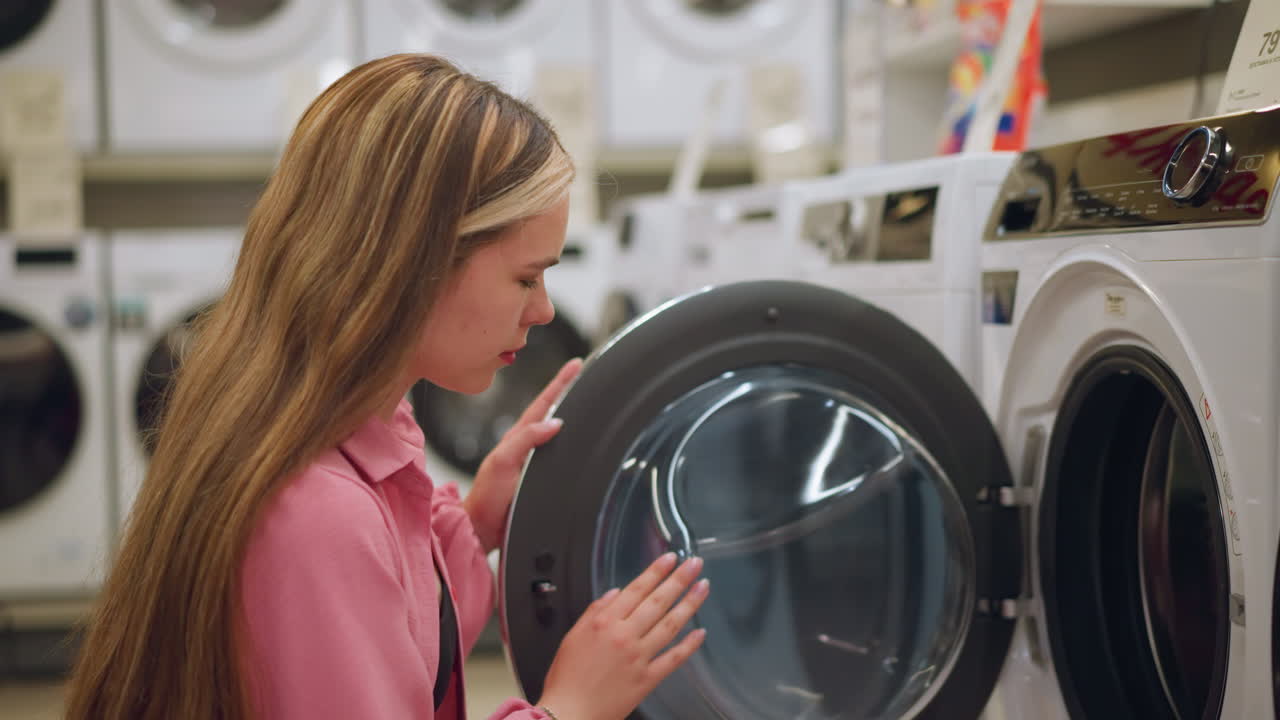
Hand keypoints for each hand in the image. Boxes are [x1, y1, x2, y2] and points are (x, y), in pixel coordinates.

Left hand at [464, 358, 582, 552]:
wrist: (482, 530)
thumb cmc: (487, 498)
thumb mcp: (503, 463)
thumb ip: (525, 440)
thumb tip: (555, 422)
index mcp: (518, 438)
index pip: (544, 404)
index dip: (560, 383)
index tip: (576, 364)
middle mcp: (528, 447)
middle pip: (553, 413)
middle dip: (570, 392)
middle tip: (586, 373)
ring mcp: (534, 463)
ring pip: (558, 434)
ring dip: (573, 416)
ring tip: (588, 400)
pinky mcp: (540, 480)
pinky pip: (560, 455)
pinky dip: (572, 444)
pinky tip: (580, 442)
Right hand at [537, 553, 710, 719]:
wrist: (569, 714)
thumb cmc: (566, 679)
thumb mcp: (572, 636)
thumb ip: (595, 611)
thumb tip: (615, 593)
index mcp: (604, 623)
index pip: (636, 589)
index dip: (655, 571)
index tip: (670, 558)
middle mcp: (624, 636)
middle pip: (658, 601)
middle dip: (679, 579)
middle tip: (695, 564)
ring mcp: (639, 657)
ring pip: (670, 625)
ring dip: (689, 604)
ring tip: (703, 588)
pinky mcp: (647, 679)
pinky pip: (673, 659)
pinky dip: (689, 645)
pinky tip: (701, 633)